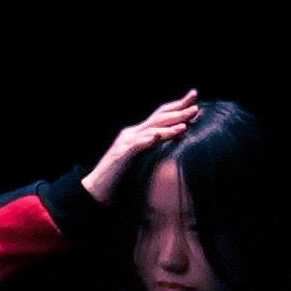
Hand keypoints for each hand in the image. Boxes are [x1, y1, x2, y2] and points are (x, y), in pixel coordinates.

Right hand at [82, 90, 199, 204]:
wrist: (93, 192)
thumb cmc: (117, 182)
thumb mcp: (139, 164)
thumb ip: (151, 154)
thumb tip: (171, 153)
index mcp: (136, 135)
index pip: (159, 116)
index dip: (177, 107)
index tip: (195, 98)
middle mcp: (131, 135)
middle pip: (158, 116)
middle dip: (179, 108)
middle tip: (196, 102)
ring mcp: (125, 143)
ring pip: (151, 128)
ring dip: (171, 123)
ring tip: (188, 119)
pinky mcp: (121, 155)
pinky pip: (138, 144)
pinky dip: (151, 139)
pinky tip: (162, 136)